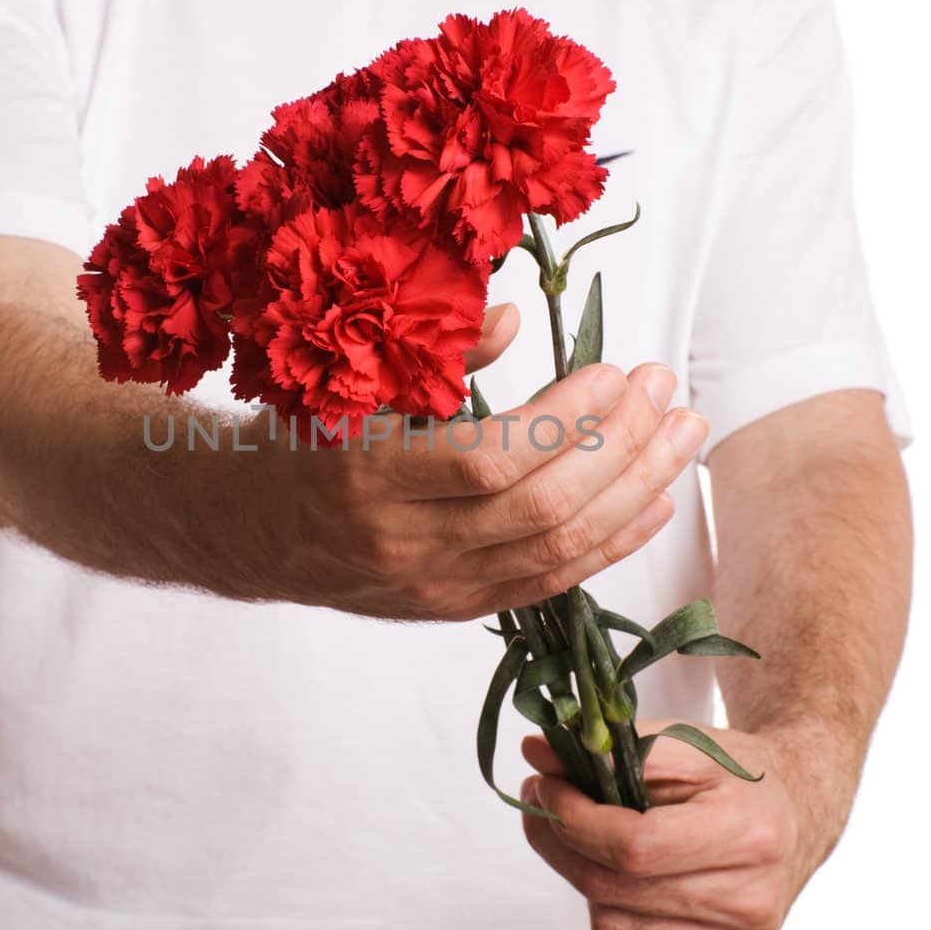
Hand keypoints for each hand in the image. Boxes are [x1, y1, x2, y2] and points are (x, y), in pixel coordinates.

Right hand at [234, 303, 709, 620]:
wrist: (248, 531)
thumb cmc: (298, 439)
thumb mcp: (345, 383)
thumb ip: (429, 357)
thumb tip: (514, 320)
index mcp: (366, 477)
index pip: (489, 458)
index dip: (564, 419)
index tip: (612, 371)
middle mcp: (402, 544)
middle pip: (539, 508)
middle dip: (619, 446)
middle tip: (663, 388)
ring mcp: (432, 587)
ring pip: (557, 551)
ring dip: (634, 490)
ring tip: (682, 434)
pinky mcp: (454, 609)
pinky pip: (550, 584)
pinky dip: (612, 543)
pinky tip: (655, 500)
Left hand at [518, 721, 814, 929]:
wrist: (799, 819)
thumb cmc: (736, 778)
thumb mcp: (683, 744)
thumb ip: (611, 750)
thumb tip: (535, 753)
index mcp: (749, 836)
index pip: (634, 848)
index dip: (574, 819)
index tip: (544, 786)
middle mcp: (753, 903)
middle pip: (615, 891)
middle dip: (563, 845)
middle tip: (547, 807)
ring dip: (588, 885)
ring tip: (597, 848)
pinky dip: (616, 923)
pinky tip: (633, 887)